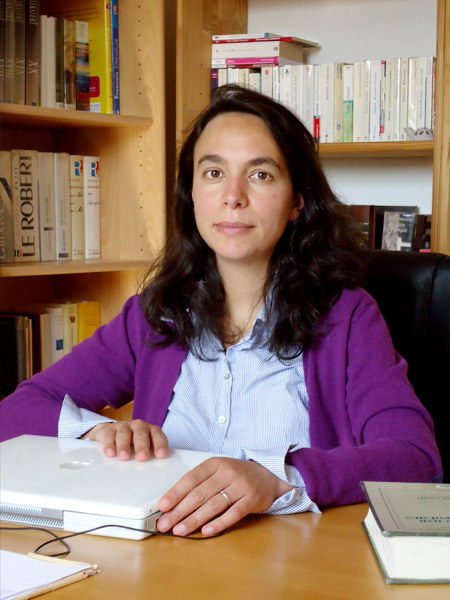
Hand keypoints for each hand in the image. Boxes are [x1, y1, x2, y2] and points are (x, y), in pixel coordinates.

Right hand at [82, 420, 167, 461]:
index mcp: (151, 431)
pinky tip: (110, 454)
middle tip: (142, 458)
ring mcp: (124, 426)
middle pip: (141, 434)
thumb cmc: (133, 444)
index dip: (160, 445)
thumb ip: (150, 457)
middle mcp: (139, 426)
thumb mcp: (144, 448)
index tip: (161, 456)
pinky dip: (110, 444)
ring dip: (124, 446)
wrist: (112, 432)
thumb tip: (156, 473)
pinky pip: (110, 435)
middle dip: (142, 446)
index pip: (158, 436)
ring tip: (124, 457)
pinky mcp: (110, 429)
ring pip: (124, 434)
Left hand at [156, 457, 292, 536]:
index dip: (175, 493)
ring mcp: (241, 486)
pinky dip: (219, 523)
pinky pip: (233, 514)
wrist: (268, 476)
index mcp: (215, 464)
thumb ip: (199, 483)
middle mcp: (227, 473)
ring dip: (195, 519)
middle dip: (179, 510)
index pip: (191, 478)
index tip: (162, 506)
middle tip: (165, 524)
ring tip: (180, 530)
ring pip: (214, 505)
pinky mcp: (251, 499)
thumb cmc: (236, 475)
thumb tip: (174, 502)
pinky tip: (206, 531)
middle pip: (199, 493)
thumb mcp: (218, 471)